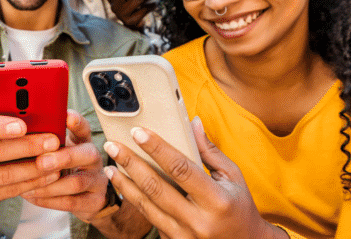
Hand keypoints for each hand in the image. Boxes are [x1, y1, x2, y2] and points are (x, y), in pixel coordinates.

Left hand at [20, 110, 108, 222]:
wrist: (83, 195)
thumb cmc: (61, 165)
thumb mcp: (56, 149)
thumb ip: (43, 140)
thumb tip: (15, 130)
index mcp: (82, 140)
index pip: (83, 127)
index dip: (77, 122)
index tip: (67, 117)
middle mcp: (92, 158)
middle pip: (86, 154)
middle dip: (62, 158)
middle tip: (41, 162)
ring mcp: (96, 180)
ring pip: (77, 182)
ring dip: (50, 185)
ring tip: (28, 185)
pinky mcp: (94, 201)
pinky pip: (72, 202)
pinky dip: (49, 200)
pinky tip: (32, 196)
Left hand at [103, 118, 288, 238]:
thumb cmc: (239, 207)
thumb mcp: (233, 177)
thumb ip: (210, 151)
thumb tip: (192, 123)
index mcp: (216, 200)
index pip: (180, 169)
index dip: (157, 148)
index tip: (138, 132)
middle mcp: (198, 220)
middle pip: (155, 188)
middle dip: (130, 164)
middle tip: (112, 146)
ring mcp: (184, 235)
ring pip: (146, 206)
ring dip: (125, 184)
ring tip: (110, 167)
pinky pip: (150, 219)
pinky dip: (135, 201)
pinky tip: (125, 187)